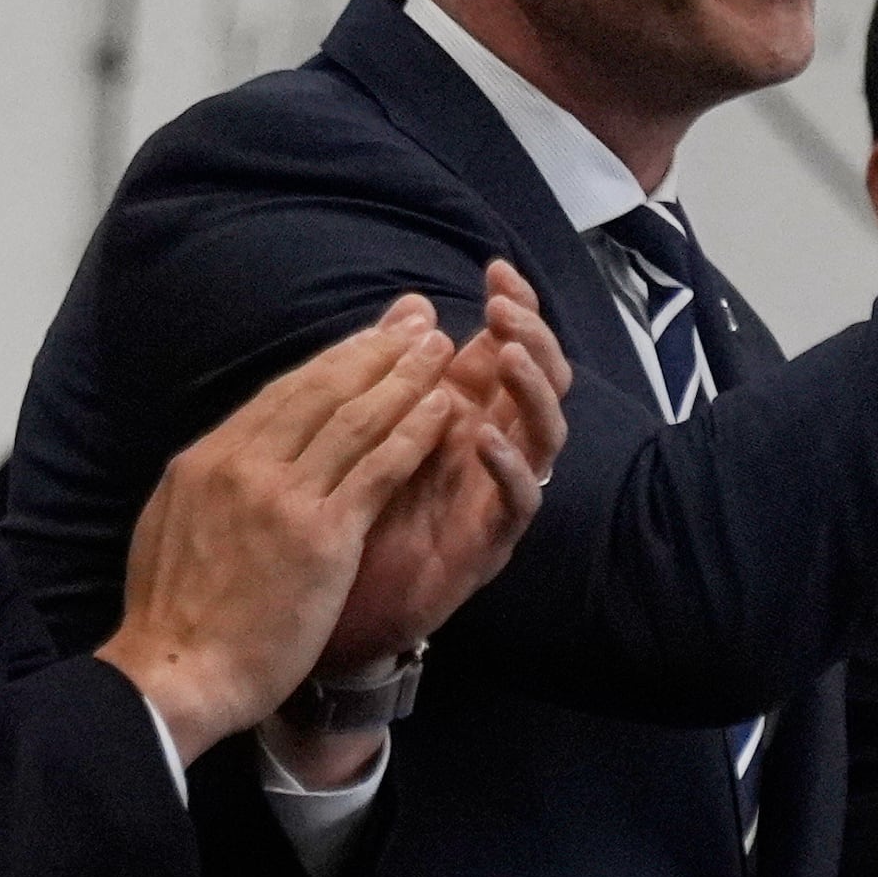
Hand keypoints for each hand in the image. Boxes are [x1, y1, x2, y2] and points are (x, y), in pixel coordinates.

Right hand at [96, 298, 463, 763]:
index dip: (332, 360)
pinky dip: (413, 432)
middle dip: (376, 350)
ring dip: (404, 378)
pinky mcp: (322, 536)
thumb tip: (226, 455)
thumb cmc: (174, 614)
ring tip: (440, 349)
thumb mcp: (171, 522)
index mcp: (208, 459)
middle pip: (323, 390)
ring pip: (356, 419)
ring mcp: (284, 497)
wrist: (178, 673)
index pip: (281, 394)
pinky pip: (377, 470)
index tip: (367, 337)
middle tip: (415, 320)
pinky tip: (442, 410)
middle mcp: (245, 464)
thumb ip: (208, 481)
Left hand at [315, 260, 565, 675]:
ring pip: (544, 435)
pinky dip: (509, 468)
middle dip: (531, 338)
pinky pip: (519, 502)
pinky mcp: (490, 543)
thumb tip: (414, 303)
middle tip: (505, 309)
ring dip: (531, 391)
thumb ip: (393, 368)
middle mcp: (491, 447)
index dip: (514, 306)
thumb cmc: (354, 510)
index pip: (507, 347)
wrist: (333, 606)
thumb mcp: (369, 428)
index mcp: (465, 411)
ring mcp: (496, 494)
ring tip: (510, 356)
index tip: (496, 270)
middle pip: (539, 382)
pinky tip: (485, 438)